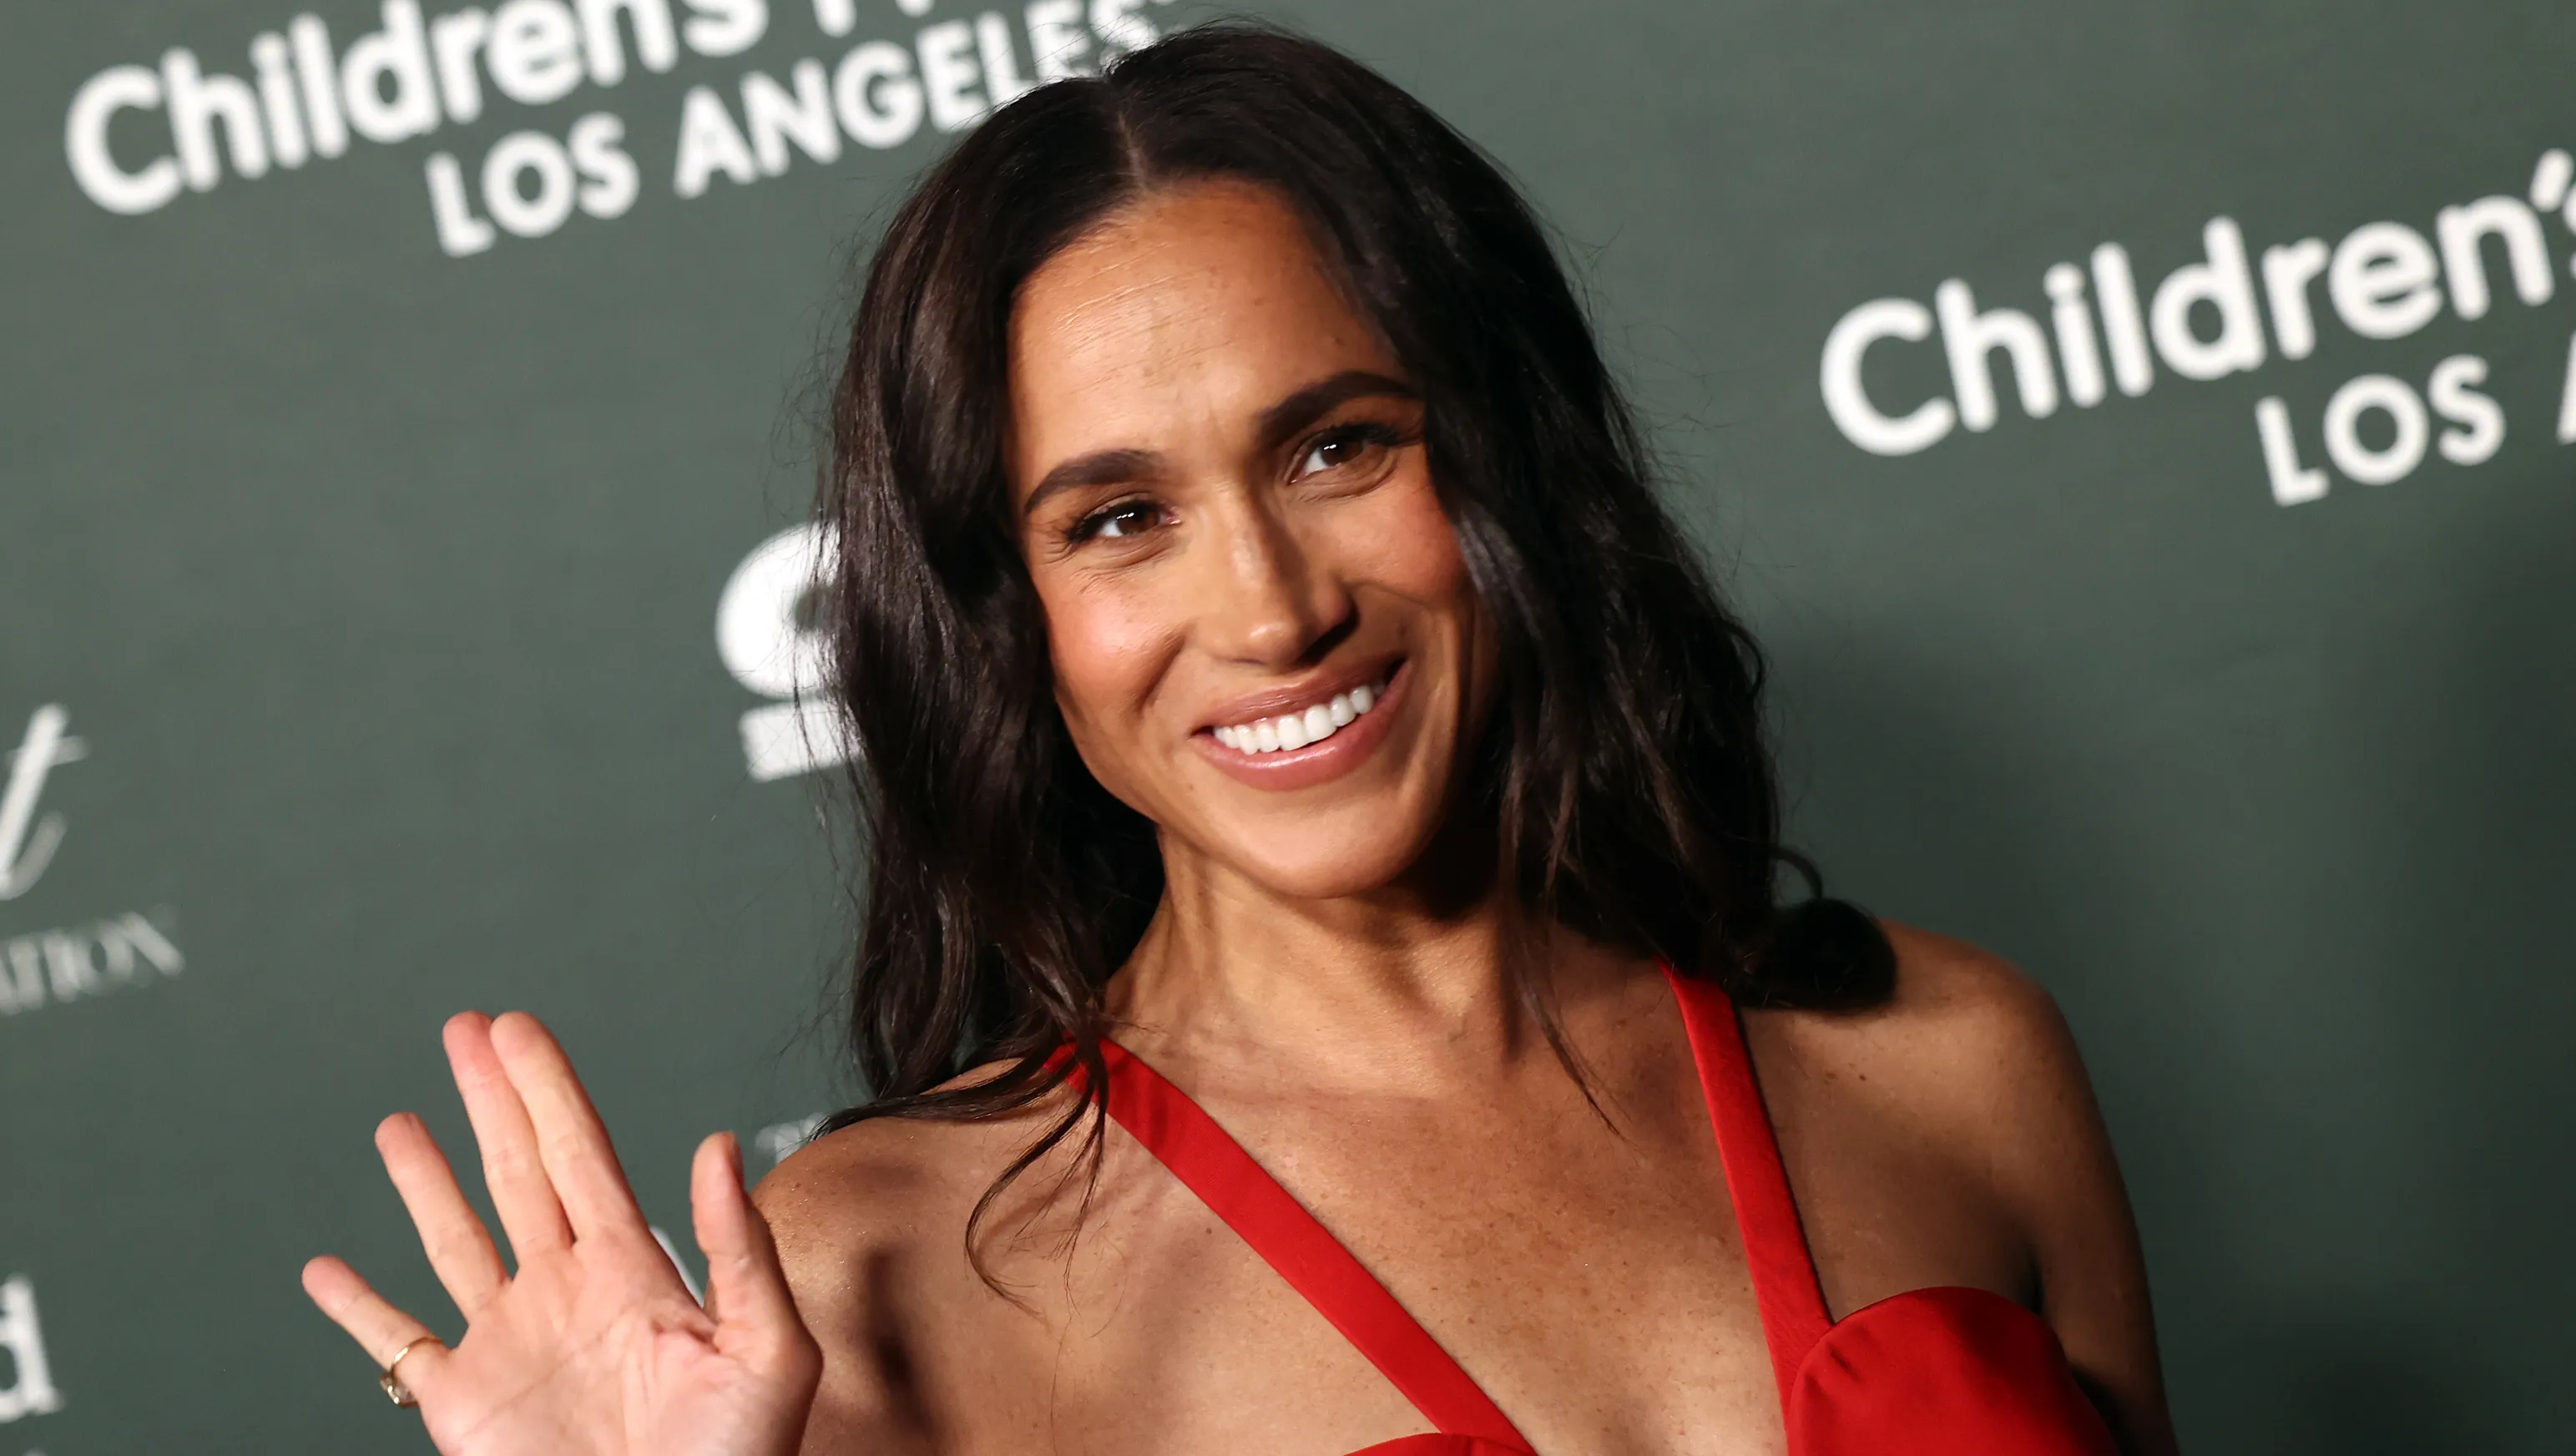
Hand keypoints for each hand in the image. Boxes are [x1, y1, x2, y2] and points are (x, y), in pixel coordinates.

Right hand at [302, 1012, 821, 1455]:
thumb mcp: (769, 1349)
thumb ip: (741, 1249)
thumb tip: (716, 1144)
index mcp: (637, 1272)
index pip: (584, 1155)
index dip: (548, 1090)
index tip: (516, 1028)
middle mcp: (567, 1293)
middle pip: (519, 1172)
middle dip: (491, 1099)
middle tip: (464, 1026)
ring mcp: (512, 1344)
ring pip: (455, 1240)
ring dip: (424, 1181)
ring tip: (398, 1122)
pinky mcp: (464, 1404)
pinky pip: (398, 1345)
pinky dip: (356, 1309)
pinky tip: (326, 1270)